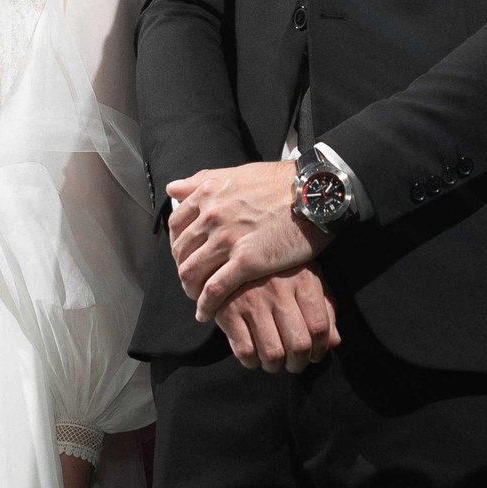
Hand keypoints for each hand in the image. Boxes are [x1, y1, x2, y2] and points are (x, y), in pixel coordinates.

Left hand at [166, 160, 323, 319]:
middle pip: (180, 251)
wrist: (313, 192)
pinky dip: (205, 305)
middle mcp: (211, 216)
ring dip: (190, 288)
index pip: (176, 225)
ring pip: (191, 271)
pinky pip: (214, 289)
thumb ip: (201, 181)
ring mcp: (227, 239)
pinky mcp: (246, 262)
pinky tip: (206, 314)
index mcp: (208, 194)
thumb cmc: (280, 182)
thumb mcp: (235, 173)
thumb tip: (172, 188)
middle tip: (192, 278)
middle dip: (182, 267)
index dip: (177, 243)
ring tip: (196, 297)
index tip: (185, 254)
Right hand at [214, 267, 341, 371]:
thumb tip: (334, 342)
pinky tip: (255, 354)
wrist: (233, 254)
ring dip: (276, 366)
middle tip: (295, 362)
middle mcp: (278, 289)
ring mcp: (251, 300)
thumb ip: (325, 309)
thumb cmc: (278, 270)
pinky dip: (252, 362)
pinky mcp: (228, 311)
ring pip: (273, 354)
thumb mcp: (308, 278)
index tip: (316, 355)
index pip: (319, 327)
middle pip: (299, 345)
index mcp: (302, 279)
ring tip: (275, 361)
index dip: (321, 349)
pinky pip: (245, 351)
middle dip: (299, 363)